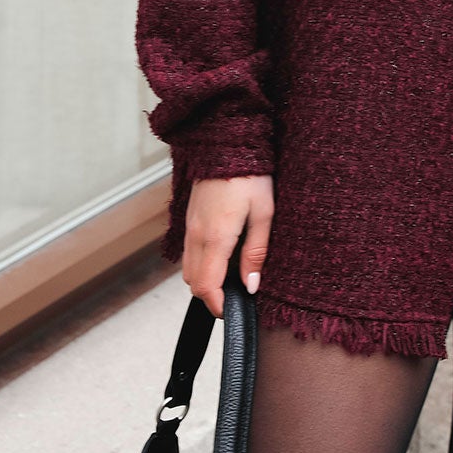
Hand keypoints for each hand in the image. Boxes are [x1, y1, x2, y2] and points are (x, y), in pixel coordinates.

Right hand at [184, 175, 273, 316]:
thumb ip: (256, 253)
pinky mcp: (190, 218)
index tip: (232, 311)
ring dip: (205, 278)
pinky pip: (189, 251)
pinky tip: (223, 253)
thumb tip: (250, 286)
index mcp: (215, 237)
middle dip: (211, 294)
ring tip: (232, 274)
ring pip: (188, 268)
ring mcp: (190, 226)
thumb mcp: (264, 214)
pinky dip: (201, 262)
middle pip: (193, 282)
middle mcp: (196, 235)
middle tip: (236, 294)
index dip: (217, 305)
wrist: (228, 142)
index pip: (205, 286)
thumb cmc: (252, 175)